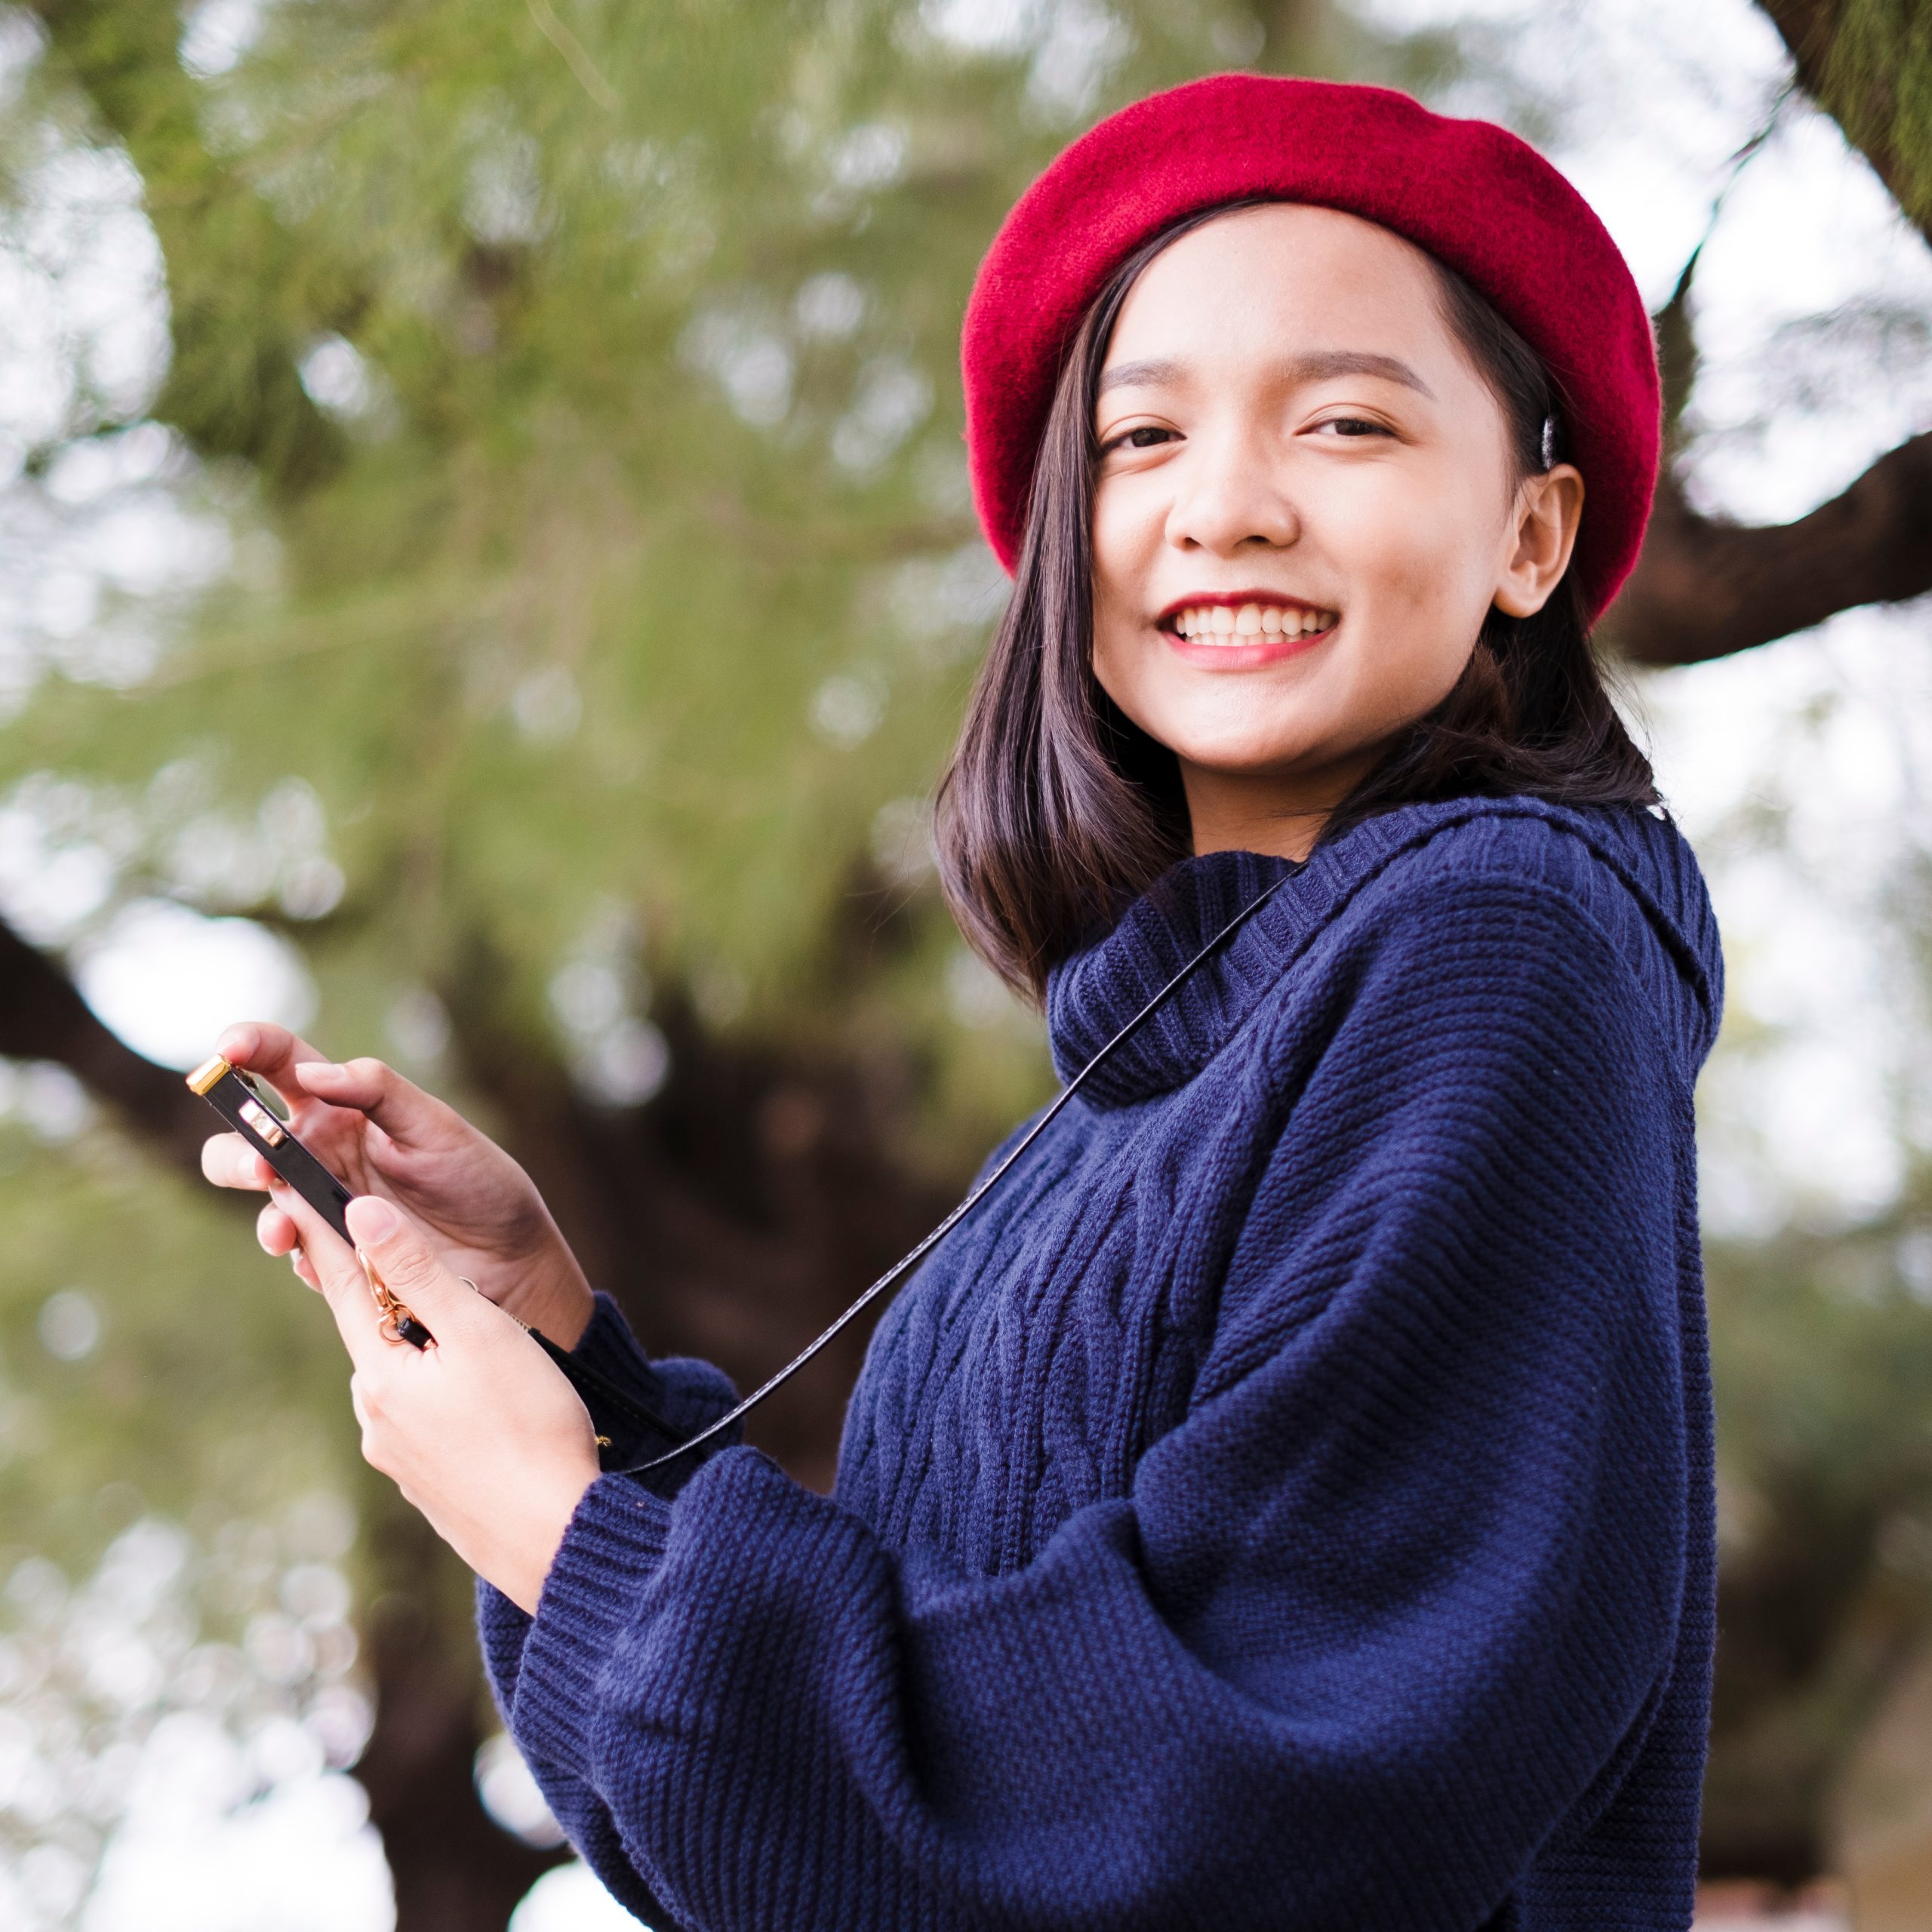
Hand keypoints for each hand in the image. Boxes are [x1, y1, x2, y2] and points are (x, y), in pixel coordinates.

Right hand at [200, 1022, 593, 1345]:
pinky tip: (328, 1260)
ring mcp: (322, 1206)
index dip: (247, 1048)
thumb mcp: (435, 1125)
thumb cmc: (477, 1179)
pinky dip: (303, 1256)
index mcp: (341, 1106)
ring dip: (266, 1212)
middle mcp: (321, 1153)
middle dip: (235, 1151)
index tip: (227, 1049)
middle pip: (244, 1142)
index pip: (280, 1065)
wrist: (510, 1256)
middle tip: (262, 1166)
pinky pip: (299, 1255)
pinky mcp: (333, 1255)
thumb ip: (377, 1090)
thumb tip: (312, 1072)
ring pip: (263, 1203)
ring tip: (288, 1226)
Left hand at [331, 1193, 599, 1612]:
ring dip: (432, 1354)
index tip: (307, 1191)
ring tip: (483, 1345)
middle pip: (379, 1335)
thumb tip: (361, 1212)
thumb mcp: (479, 1331)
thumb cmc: (528, 1426)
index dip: (331, 1235)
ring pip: (408, 1380)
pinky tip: (489, 1403)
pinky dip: (450, 1398)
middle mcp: (375, 1418)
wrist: (557, 1537)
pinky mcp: (430, 1486)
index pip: (344, 1285)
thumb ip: (419, 1270)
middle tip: (435, 1268)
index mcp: (380, 1374)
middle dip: (400, 1300)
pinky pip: (429, 1421)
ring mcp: (400, 1458)